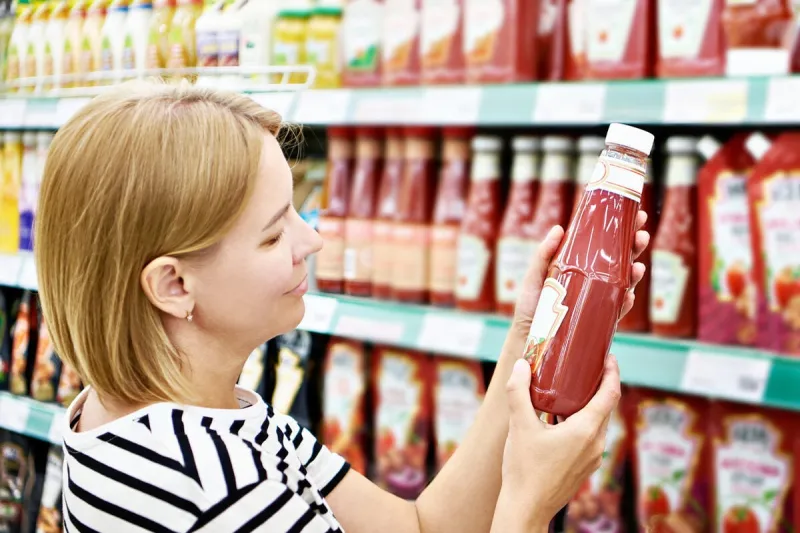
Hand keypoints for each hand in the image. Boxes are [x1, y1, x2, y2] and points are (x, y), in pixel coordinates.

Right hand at [494, 354, 621, 528]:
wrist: (525, 509)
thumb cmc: (524, 470)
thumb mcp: (519, 425)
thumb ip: (518, 392)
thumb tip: (520, 365)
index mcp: (586, 430)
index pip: (610, 394)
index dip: (612, 372)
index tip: (608, 357)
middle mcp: (595, 444)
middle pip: (605, 407)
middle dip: (599, 385)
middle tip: (586, 367)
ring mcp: (591, 458)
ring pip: (597, 423)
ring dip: (588, 404)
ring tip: (570, 390)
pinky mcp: (583, 467)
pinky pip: (589, 437)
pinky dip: (580, 422)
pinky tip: (558, 419)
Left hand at [502, 211, 649, 359]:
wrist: (530, 337)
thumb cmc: (531, 306)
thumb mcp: (535, 277)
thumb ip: (543, 255)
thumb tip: (559, 228)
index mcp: (583, 266)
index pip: (607, 245)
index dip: (623, 230)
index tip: (636, 215)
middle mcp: (595, 281)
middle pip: (622, 260)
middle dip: (635, 246)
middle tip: (642, 235)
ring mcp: (599, 300)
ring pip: (625, 283)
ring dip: (636, 273)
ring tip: (638, 266)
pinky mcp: (599, 321)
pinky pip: (617, 311)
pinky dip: (624, 303)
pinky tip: (628, 295)